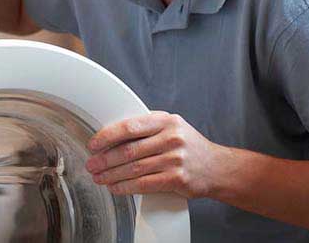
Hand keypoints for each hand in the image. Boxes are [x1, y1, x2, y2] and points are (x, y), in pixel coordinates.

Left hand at [85, 111, 220, 198]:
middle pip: (129, 150)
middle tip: (92, 164)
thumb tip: (113, 136)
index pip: (130, 126)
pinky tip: (116, 187)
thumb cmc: (189, 146)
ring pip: (134, 168)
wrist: (216, 167)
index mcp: (166, 121)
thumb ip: (148, 128)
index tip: (94, 144)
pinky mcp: (177, 178)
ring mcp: (174, 159)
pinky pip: (144, 184)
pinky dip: (126, 187)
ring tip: (99, 177)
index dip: (108, 136)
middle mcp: (171, 138)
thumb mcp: (172, 127)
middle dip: (105, 159)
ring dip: (112, 175)